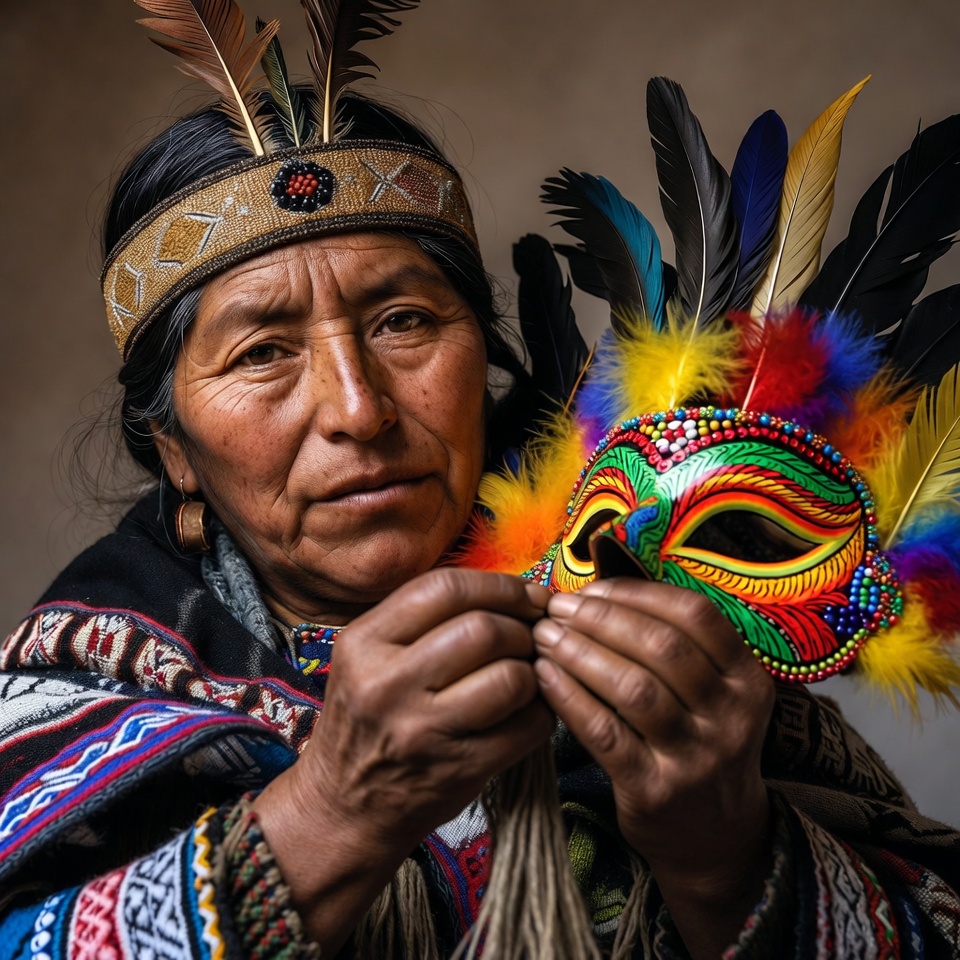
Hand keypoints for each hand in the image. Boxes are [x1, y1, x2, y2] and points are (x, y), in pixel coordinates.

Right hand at [255, 568, 553, 949]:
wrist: (342, 806)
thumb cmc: (367, 719)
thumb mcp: (367, 657)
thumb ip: (422, 618)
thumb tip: (507, 589)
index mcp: (363, 642)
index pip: (444, 588)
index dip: (499, 585)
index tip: (525, 594)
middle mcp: (387, 683)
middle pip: (483, 629)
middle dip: (522, 627)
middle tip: (532, 635)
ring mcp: (423, 731)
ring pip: (511, 677)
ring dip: (534, 670)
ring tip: (527, 674)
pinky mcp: (458, 770)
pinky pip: (527, 725)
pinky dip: (541, 711)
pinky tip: (527, 709)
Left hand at [532, 578, 774, 957]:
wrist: (714, 834)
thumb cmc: (696, 739)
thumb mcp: (709, 690)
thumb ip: (670, 640)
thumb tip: (598, 581)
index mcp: (747, 677)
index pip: (695, 615)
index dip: (637, 594)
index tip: (591, 589)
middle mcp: (731, 715)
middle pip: (662, 648)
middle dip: (601, 620)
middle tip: (556, 608)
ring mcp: (697, 756)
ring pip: (633, 688)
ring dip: (580, 653)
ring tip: (544, 637)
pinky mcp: (656, 789)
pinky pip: (605, 732)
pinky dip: (569, 698)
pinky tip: (544, 677)